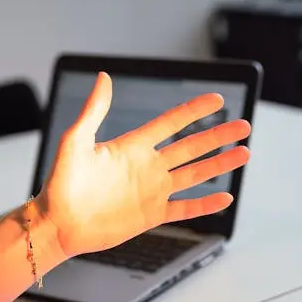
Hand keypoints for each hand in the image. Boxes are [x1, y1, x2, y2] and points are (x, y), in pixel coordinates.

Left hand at [40, 72, 250, 256]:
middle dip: (218, 136)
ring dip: (220, 165)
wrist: (57, 224)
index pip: (171, 123)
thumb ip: (94, 111)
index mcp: (133, 146)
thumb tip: (104, 77)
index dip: (194, 111)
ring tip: (244, 153)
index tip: (217, 100)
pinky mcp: (152, 215)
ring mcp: (152, 191)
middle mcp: (147, 166)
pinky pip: (185, 208)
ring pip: (195, 174)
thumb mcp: (76, 142)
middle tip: (244, 125)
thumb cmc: (61, 183)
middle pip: (191, 147)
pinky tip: (224, 197)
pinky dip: (205, 204)